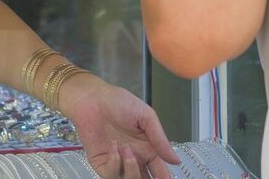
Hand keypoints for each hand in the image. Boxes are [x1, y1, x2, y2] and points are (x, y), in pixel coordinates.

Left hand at [59, 74, 180, 178]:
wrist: (93, 98)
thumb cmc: (119, 102)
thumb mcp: (146, 117)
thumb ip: (160, 140)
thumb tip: (176, 161)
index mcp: (148, 150)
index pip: (160, 171)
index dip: (164, 177)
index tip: (166, 178)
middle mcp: (134, 159)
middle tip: (148, 170)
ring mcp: (117, 162)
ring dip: (131, 170)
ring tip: (127, 149)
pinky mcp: (101, 163)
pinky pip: (110, 174)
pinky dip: (114, 163)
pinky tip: (113, 146)